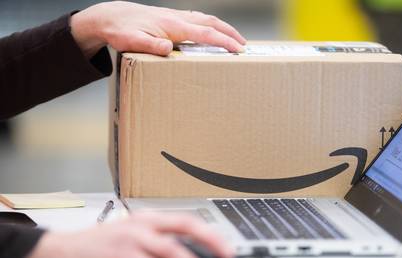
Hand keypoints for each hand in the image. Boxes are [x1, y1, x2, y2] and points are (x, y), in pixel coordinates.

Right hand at [28, 212, 233, 257]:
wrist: (65, 248)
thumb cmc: (104, 242)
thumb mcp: (135, 231)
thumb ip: (161, 238)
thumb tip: (192, 250)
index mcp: (148, 219)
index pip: (187, 222)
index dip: (211, 236)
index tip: (227, 250)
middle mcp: (139, 229)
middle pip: (177, 245)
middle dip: (203, 252)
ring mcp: (126, 246)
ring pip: (166, 256)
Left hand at [70, 1, 245, 57]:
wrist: (110, 17)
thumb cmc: (121, 31)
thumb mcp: (131, 41)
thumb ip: (150, 45)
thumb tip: (167, 48)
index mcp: (173, 26)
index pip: (206, 33)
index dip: (224, 41)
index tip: (238, 50)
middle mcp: (177, 18)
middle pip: (211, 22)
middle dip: (230, 33)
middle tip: (244, 45)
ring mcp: (175, 16)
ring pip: (206, 19)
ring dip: (222, 27)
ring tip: (233, 38)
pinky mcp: (171, 17)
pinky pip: (197, 19)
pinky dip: (210, 25)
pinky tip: (210, 30)